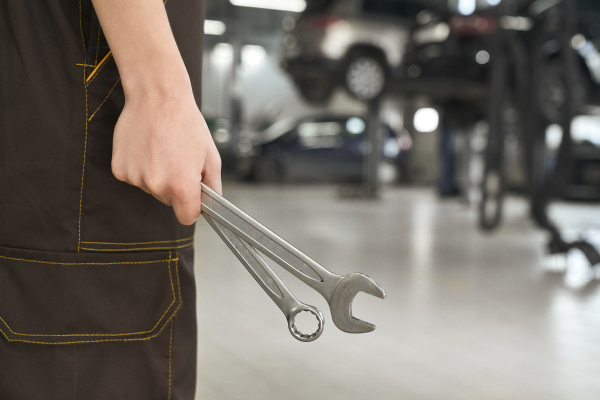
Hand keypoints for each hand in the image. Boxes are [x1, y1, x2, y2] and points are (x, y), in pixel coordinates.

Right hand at [111, 88, 221, 224]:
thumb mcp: (211, 156)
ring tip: (162, 149)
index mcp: (181, 185)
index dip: (192, 207)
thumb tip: (211, 203)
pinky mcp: (120, 169)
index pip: (186, 217)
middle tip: (178, 159)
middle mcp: (156, 185)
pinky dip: (141, 167)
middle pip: (168, 201)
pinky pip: (135, 178)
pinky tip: (147, 148)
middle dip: (175, 187)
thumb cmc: (185, 122)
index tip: (192, 196)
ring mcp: (135, 178)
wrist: (157, 97)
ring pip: (151, 189)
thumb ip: (213, 186)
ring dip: (157, 175)